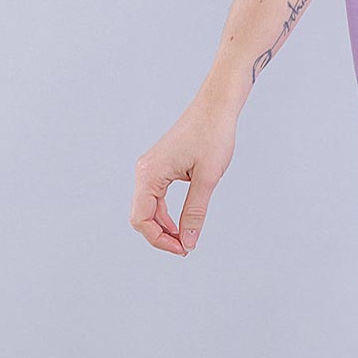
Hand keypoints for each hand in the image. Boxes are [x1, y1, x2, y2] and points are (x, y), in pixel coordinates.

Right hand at [130, 84, 239, 255]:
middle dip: (161, 236)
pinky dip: (166, 213)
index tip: (183, 249)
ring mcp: (150, 168)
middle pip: (141, 216)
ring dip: (164, 226)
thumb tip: (188, 242)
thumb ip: (195, 212)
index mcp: (150, 174)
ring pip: (148, 208)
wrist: (216, 107)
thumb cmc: (213, 136)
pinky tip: (182, 221)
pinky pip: (155, 197)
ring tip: (185, 238)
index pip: (141, 219)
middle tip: (186, 247)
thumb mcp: (207, 179)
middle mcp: (144, 171)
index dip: (160, 240)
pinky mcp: (159, 166)